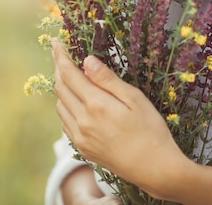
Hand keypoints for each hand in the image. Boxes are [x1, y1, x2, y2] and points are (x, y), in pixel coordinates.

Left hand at [53, 43, 187, 199]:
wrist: (155, 168)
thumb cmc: (151, 129)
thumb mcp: (134, 98)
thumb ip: (107, 79)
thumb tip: (86, 60)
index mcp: (96, 105)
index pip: (69, 75)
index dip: (61, 57)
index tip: (56, 43)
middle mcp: (82, 122)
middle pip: (60, 89)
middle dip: (58, 68)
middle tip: (59, 52)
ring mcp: (81, 138)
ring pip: (60, 107)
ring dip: (60, 87)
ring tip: (68, 74)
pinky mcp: (83, 149)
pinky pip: (65, 123)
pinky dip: (65, 107)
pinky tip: (75, 101)